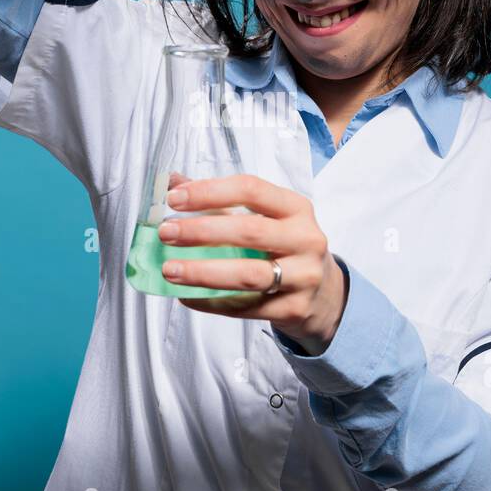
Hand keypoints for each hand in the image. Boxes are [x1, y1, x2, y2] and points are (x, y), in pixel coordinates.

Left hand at [157, 175, 349, 355]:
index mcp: (295, 208)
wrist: (325, 295)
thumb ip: (220, 201)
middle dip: (201, 231)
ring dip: (203, 271)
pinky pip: (246, 307)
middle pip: (248, 231)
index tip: (174, 198)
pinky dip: (212, 302)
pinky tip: (187, 297)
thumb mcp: (265, 218)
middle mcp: (306, 239)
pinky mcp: (294, 308)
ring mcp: (303, 276)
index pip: (251, 190)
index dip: (210, 192)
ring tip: (169, 269)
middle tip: (165, 233)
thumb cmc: (285, 247)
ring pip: (248, 273)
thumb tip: (174, 182)